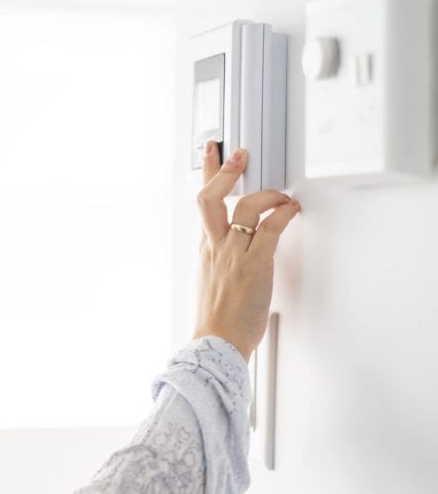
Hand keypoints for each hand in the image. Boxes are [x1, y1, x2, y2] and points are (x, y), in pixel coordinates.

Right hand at [192, 141, 300, 362]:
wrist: (217, 341)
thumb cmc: (218, 319)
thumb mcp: (213, 280)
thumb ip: (223, 257)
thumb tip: (240, 245)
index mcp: (205, 248)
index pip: (202, 203)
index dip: (207, 173)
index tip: (212, 152)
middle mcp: (215, 246)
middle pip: (210, 197)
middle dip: (225, 171)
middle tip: (239, 154)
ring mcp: (233, 254)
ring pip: (243, 207)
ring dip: (266, 193)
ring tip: (281, 194)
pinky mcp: (254, 264)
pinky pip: (269, 228)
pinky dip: (283, 214)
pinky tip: (291, 210)